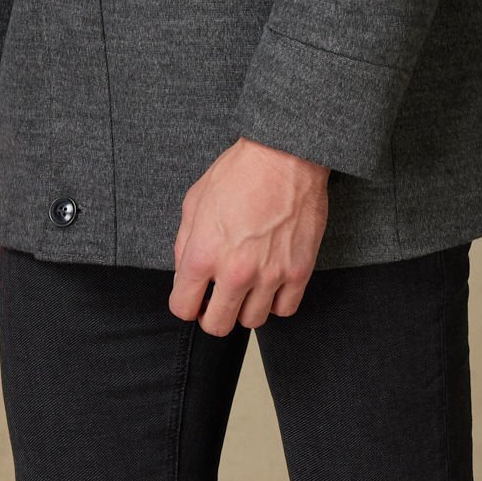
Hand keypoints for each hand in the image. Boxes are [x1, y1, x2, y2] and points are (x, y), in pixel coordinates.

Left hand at [169, 136, 329, 334]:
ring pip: (251, 322)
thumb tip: (184, 275)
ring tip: (246, 287)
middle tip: (216, 299)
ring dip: (245, 307)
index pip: (183, 308)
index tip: (193, 297)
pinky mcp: (299, 271)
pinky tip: (270, 284)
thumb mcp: (195, 201)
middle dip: (211, 314)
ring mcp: (269, 275)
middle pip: (217, 325)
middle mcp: (235, 272)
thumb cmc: (239, 172)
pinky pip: (285, 310)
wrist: (285, 155)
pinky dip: (276, 302)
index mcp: (203, 254)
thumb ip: (185, 244)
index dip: (185, 304)